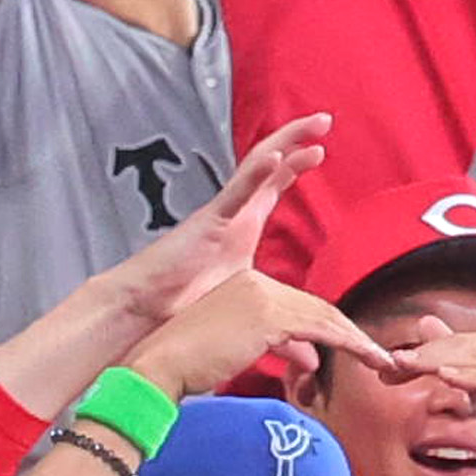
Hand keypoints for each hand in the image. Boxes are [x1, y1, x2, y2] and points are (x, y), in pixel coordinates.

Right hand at [99, 115, 330, 330]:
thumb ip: (282, 333)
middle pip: (269, 166)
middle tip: (324, 118)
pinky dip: (257, 174)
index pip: (273, 186)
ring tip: (313, 126)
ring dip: (285, 144)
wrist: (151, 313)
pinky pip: (236, 192)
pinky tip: (277, 157)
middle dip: (296, 139)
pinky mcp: (209, 222)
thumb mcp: (249, 317)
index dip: (295, 164)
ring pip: (257, 168)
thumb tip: (311, 356)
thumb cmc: (190, 312)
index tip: (321, 149)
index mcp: (242, 228)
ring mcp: (222, 213)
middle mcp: (234, 213)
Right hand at [125, 268, 393, 398]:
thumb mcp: (242, 350)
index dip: (331, 330)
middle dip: (350, 334)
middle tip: (378, 356)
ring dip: (356, 340)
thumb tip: (313, 359)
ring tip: (381, 360)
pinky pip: (320, 328)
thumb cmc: (191, 364)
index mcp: (248, 287)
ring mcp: (262, 294)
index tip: (354, 349)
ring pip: (324, 317)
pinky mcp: (267, 314)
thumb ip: (281, 347)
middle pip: (317, 309)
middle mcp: (257, 282)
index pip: (301, 307)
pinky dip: (349, 342)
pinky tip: (368, 355)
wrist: (161, 365)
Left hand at [381, 319, 475, 475]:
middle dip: (425, 356)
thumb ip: (459, 361)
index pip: (458, 342)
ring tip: (408, 366)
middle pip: (464, 346)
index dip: (422, 353)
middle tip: (390, 366)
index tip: (388, 367)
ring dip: (441, 362)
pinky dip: (473, 378)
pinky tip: (447, 377)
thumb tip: (426, 324)